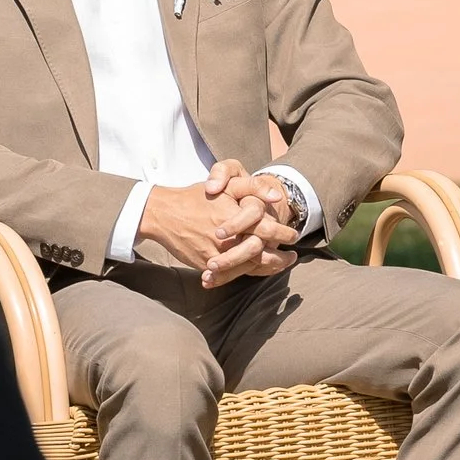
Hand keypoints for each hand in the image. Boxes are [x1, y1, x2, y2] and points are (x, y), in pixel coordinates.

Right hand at [136, 162, 297, 288]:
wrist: (164, 213)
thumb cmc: (198, 197)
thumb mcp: (226, 184)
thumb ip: (252, 187)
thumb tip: (275, 197)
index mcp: (237, 217)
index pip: (268, 229)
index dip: (284, 233)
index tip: (294, 236)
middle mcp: (229, 239)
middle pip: (262, 253)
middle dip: (280, 257)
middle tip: (292, 257)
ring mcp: (217, 254)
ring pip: (248, 267)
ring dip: (268, 268)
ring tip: (280, 265)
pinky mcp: (207, 264)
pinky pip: (230, 274)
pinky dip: (246, 274)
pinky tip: (256, 271)